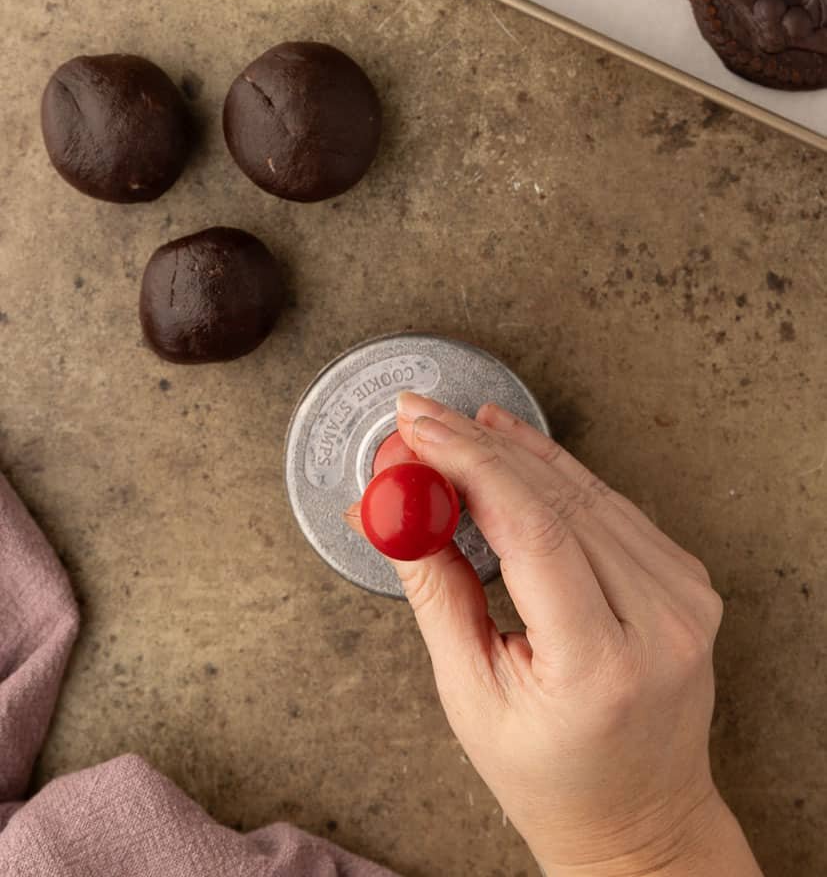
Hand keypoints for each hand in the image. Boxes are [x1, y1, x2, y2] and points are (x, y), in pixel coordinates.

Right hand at [348, 392, 761, 876]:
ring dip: (513, 450)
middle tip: (419, 419)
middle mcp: (660, 625)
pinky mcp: (687, 581)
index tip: (419, 431)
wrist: (638, 816)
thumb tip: (388, 512)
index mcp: (603, 667)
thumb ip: (434, 590)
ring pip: (587, 492)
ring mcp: (685, 599)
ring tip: (452, 425)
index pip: (536, 533)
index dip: (472, 467)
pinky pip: (612, 507)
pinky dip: (556, 472)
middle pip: (560, 502)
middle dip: (478, 449)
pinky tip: (513, 445)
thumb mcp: (470, 694)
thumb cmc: (549, 774)